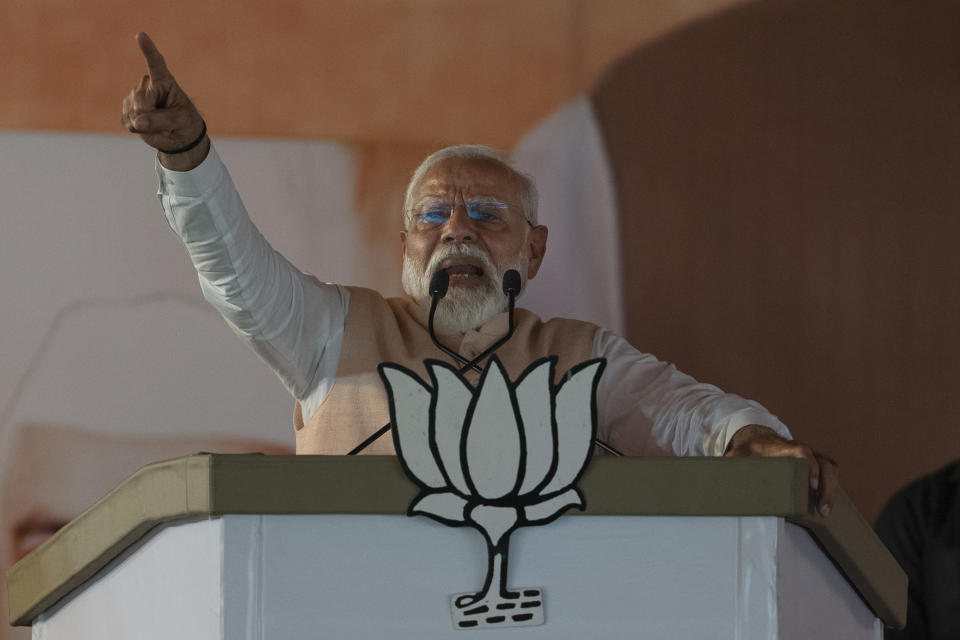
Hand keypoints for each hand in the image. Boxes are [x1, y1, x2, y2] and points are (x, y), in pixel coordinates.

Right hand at [121, 32, 208, 169]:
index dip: (148, 50)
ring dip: (146, 125)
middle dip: (151, 117)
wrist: (178, 135)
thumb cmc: (184, 123)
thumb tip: (138, 122)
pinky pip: (128, 121)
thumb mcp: (181, 121)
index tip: (141, 35)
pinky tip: (147, 127)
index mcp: (164, 81)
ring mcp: (134, 97)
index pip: (156, 64)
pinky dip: (139, 130)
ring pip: (133, 113)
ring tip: (159, 124)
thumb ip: (161, 120)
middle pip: (141, 101)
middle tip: (166, 122)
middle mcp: (147, 85)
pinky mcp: (127, 109)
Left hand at [724, 425, 838, 516]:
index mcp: (781, 447)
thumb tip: (716, 484)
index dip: (809, 466)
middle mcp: (800, 449)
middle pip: (823, 462)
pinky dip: (831, 487)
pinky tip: (825, 505)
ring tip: (824, 511)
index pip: (802, 451)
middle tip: (821, 509)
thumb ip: (730, 466)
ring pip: (830, 467)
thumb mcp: (736, 456)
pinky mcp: (815, 462)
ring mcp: (811, 455)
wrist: (756, 439)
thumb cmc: (747, 450)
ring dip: (831, 489)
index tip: (810, 485)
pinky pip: (830, 472)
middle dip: (826, 485)